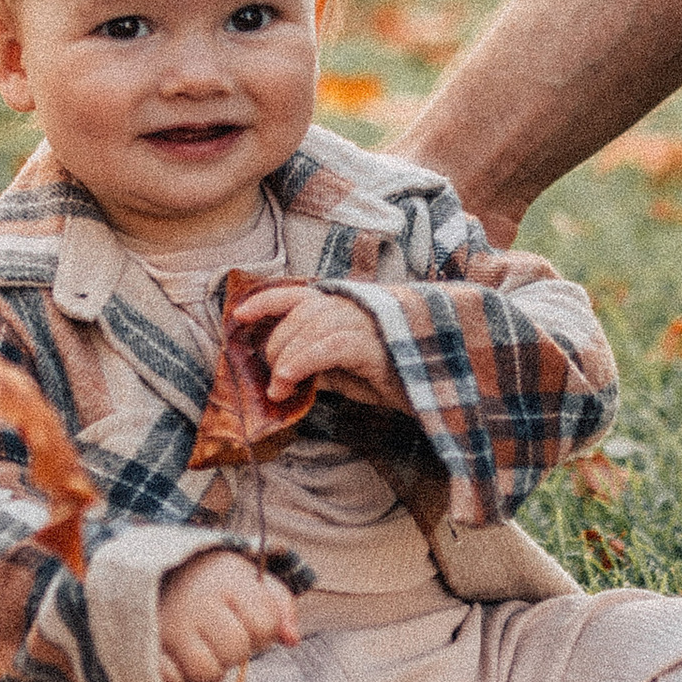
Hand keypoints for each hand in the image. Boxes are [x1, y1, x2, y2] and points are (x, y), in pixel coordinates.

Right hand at [157, 550, 300, 681]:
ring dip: (208, 670)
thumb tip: (292, 640)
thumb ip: (280, 608)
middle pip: (236, 652)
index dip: (261, 629)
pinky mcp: (146, 650)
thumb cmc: (212, 584)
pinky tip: (174, 659)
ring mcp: (168, 627)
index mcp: (226, 580)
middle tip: (217, 636)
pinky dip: (178, 679)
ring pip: (206, 674)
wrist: (152, 574)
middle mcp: (195, 602)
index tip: (243, 617)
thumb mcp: (249, 582)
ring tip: (198, 650)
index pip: (264, 625)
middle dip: (233, 651)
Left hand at [230, 280, 405, 410]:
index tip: (239, 315)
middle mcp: (354, 308)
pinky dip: (304, 360)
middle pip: (299, 313)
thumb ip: (318, 366)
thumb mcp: (348, 374)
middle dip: (276, 345)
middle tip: (273, 379)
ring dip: (287, 357)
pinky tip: (290, 379)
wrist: (442, 387)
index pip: (298, 295)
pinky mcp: (376, 345)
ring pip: (311, 325)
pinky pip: (330, 345)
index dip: (266, 301)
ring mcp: (367, 322)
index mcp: (345, 309)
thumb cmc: (397, 378)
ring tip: (280, 386)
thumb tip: (284, 373)